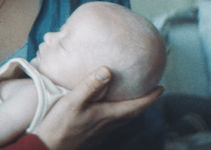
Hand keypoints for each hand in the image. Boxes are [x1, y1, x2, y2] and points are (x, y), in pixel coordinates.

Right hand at [33, 66, 163, 149]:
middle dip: (143, 102)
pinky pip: (111, 123)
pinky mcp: (92, 135)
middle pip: (132, 113)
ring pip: (122, 119)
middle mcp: (108, 125)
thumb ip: (90, 85)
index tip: (161, 88)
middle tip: (149, 91)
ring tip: (131, 97)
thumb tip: (108, 69)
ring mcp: (100, 132)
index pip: (136, 106)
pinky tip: (107, 109)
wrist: (48, 147)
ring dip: (130, 108)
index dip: (150, 97)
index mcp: (108, 115)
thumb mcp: (73, 101)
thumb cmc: (60, 124)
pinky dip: (117, 113)